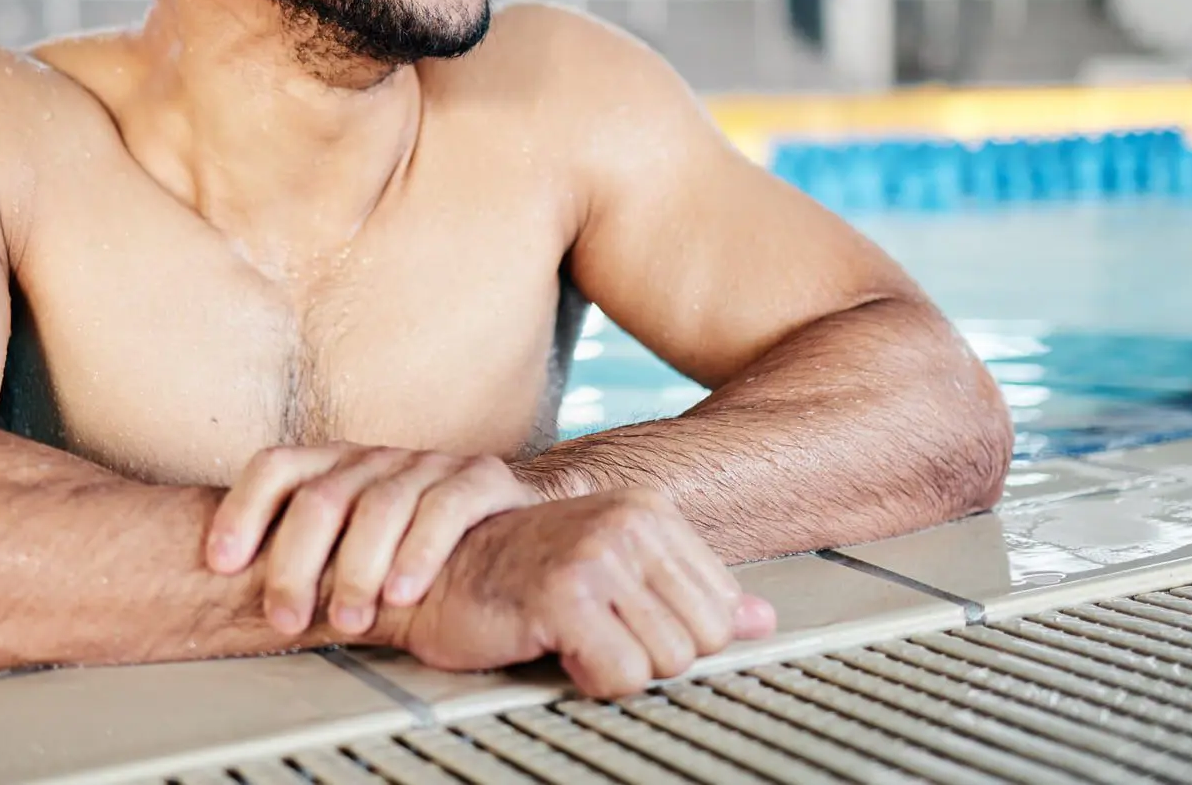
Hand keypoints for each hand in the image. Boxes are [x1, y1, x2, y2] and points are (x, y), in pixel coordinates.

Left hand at [205, 444, 540, 637]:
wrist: (515, 526)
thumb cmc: (415, 548)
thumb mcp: (351, 547)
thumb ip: (306, 560)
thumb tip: (224, 601)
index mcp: (336, 466)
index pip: (275, 467)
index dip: (243, 511)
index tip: (224, 564)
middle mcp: (377, 459)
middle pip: (321, 497)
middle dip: (296, 563)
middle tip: (287, 619)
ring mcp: (430, 465)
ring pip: (380, 505)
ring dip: (356, 568)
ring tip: (348, 618)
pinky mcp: (482, 479)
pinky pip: (446, 508)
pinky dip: (420, 552)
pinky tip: (403, 591)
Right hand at [395, 488, 776, 698]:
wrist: (430, 576)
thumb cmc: (515, 577)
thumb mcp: (615, 573)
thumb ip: (690, 592)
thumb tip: (761, 618)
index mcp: (648, 511)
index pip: (721, 610)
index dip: (672, 637)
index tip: (623, 625)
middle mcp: (629, 523)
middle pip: (701, 640)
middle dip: (650, 657)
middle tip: (595, 637)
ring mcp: (598, 554)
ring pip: (666, 662)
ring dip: (617, 668)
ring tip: (573, 640)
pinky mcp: (567, 593)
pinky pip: (623, 674)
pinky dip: (592, 680)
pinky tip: (558, 651)